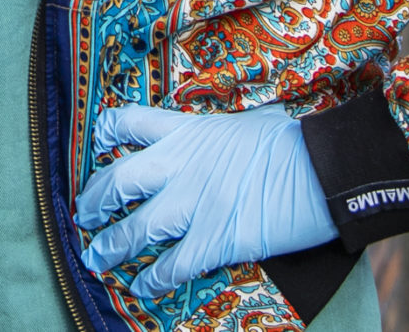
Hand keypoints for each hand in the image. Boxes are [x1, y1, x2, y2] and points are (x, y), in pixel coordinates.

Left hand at [74, 105, 335, 299]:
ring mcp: (195, 205)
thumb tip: (211, 144)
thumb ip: (214, 136)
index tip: (96, 143)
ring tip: (96, 257)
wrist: (324, 171)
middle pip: (120, 180)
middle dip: (95, 200)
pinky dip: (152, 279)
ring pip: (137, 229)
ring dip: (111, 246)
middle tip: (84, 214)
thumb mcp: (243, 124)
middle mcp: (181, 166)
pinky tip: (141, 287)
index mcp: (188, 131)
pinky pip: (172, 265)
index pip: (131, 122)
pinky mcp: (214, 240)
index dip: (107, 133)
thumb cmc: (293, 142)